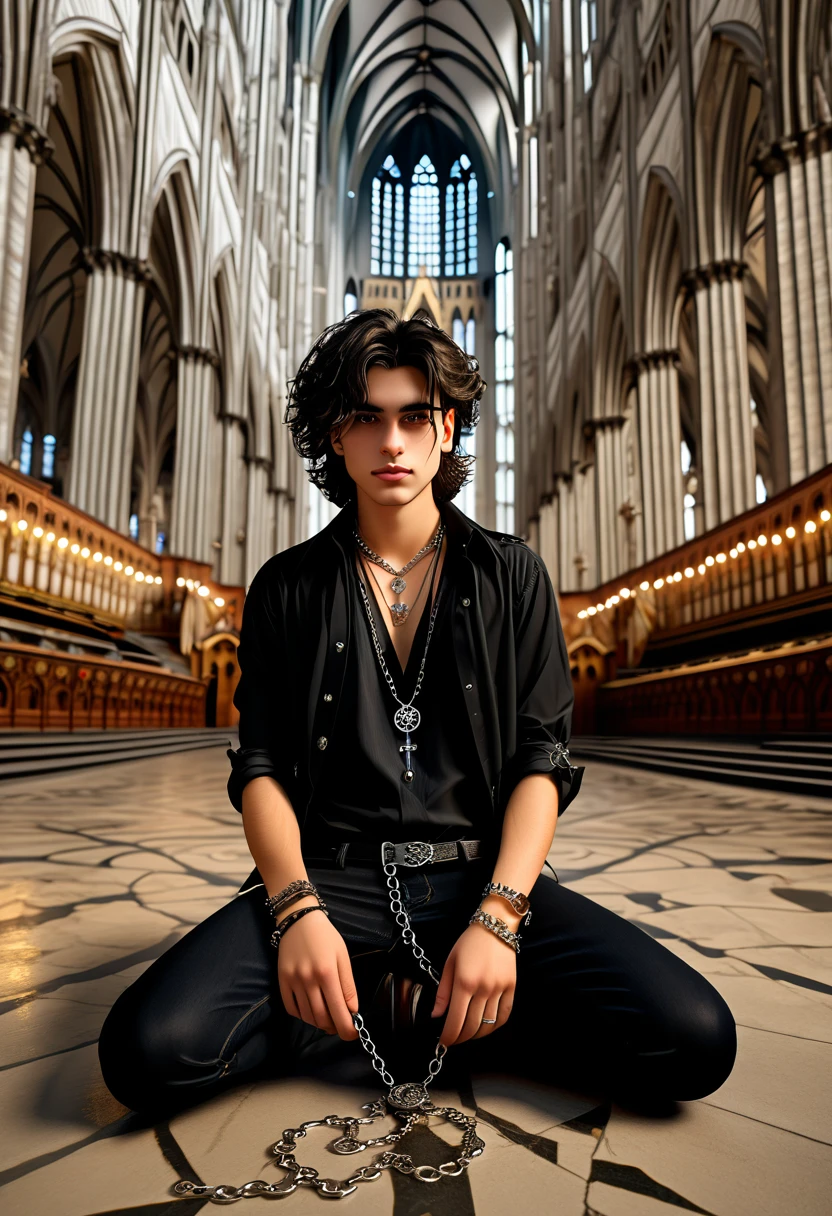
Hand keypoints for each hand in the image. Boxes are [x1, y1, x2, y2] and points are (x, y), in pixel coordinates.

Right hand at [276, 897, 359, 1040]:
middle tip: (342, 1026)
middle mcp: (308, 979)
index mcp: (327, 972)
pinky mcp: (282, 981)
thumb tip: (353, 1011)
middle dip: (335, 1028)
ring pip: (307, 1016)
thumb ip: (348, 985)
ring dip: (320, 1024)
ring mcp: (293, 981)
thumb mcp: (342, 956)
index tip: (354, 1033)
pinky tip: (311, 1011)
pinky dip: (303, 1016)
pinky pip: (291, 1009)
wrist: (299, 919)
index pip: (339, 1011)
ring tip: (329, 1019)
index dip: (347, 1028)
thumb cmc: (325, 936)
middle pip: (322, 1018)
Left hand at [430, 922, 515, 1045]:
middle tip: (454, 1040)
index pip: (455, 1020)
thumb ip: (442, 993)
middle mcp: (483, 988)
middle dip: (460, 1038)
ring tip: (468, 1035)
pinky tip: (486, 1027)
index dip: (449, 1037)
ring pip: (488, 1024)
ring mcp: (499, 989)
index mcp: (464, 982)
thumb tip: (436, 1016)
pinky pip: (504, 1015)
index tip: (443, 1043)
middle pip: (472, 1026)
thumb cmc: (468, 943)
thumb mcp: (449, 963)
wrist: (495, 926)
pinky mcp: (511, 987)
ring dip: (476, 1035)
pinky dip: (495, 1026)